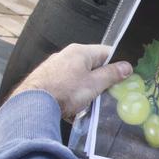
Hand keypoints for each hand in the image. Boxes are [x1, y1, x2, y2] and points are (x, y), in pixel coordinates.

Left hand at [11, 44, 132, 120]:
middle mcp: (66, 55)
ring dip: (86, 89)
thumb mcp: (94, 84)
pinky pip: (66, 85)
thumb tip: (126, 67)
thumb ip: (111, 75)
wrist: (32, 104)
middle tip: (107, 93)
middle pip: (92, 65)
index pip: (106, 52)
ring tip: (87, 103)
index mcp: (80, 51)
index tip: (123, 77)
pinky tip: (72, 107)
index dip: (117, 65)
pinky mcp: (46, 79)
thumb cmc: (63, 92)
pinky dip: (72, 94)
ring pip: (78, 76)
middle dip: (100, 80)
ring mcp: (54, 67)